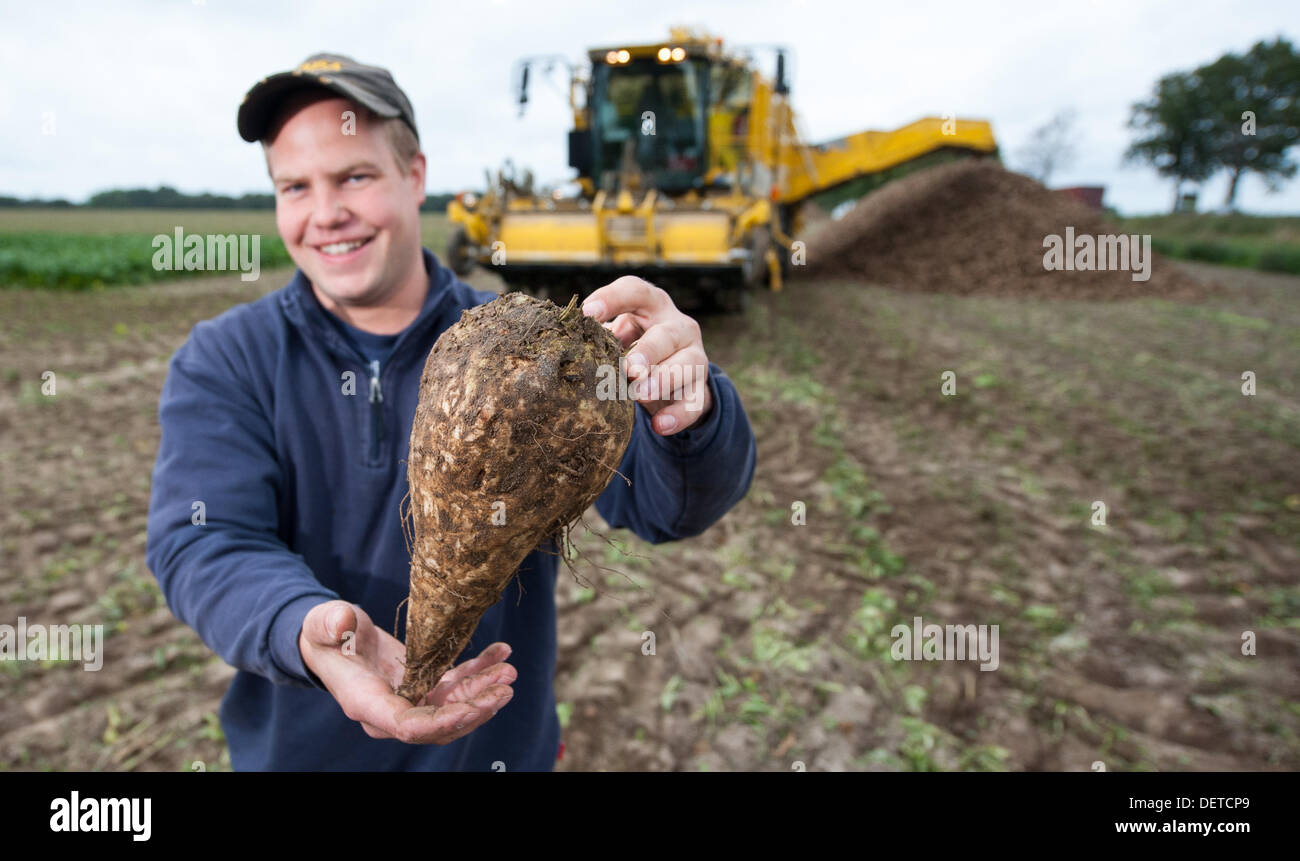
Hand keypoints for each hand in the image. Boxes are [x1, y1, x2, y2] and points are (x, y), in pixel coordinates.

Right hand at [299, 599, 515, 743]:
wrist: (334, 638)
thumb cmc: (327, 634)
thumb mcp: (323, 624)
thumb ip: (330, 624)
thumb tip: (342, 622)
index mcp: (368, 704)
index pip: (410, 726)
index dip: (442, 722)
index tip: (473, 709)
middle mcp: (393, 711)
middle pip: (441, 724)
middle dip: (476, 709)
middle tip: (506, 689)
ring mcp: (412, 700)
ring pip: (455, 706)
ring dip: (484, 690)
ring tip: (509, 671)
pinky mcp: (425, 684)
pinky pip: (457, 684)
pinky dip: (480, 671)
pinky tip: (500, 653)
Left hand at [582, 276, 712, 434]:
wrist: (673, 376)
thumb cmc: (633, 346)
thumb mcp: (619, 337)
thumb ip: (600, 337)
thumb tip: (564, 344)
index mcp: (651, 305)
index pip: (635, 291)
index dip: (612, 299)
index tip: (587, 314)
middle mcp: (678, 326)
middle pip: (666, 333)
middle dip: (647, 351)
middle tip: (628, 368)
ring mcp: (694, 355)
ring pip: (687, 364)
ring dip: (664, 379)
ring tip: (640, 395)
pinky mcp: (701, 387)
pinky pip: (695, 401)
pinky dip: (678, 415)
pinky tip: (660, 426)